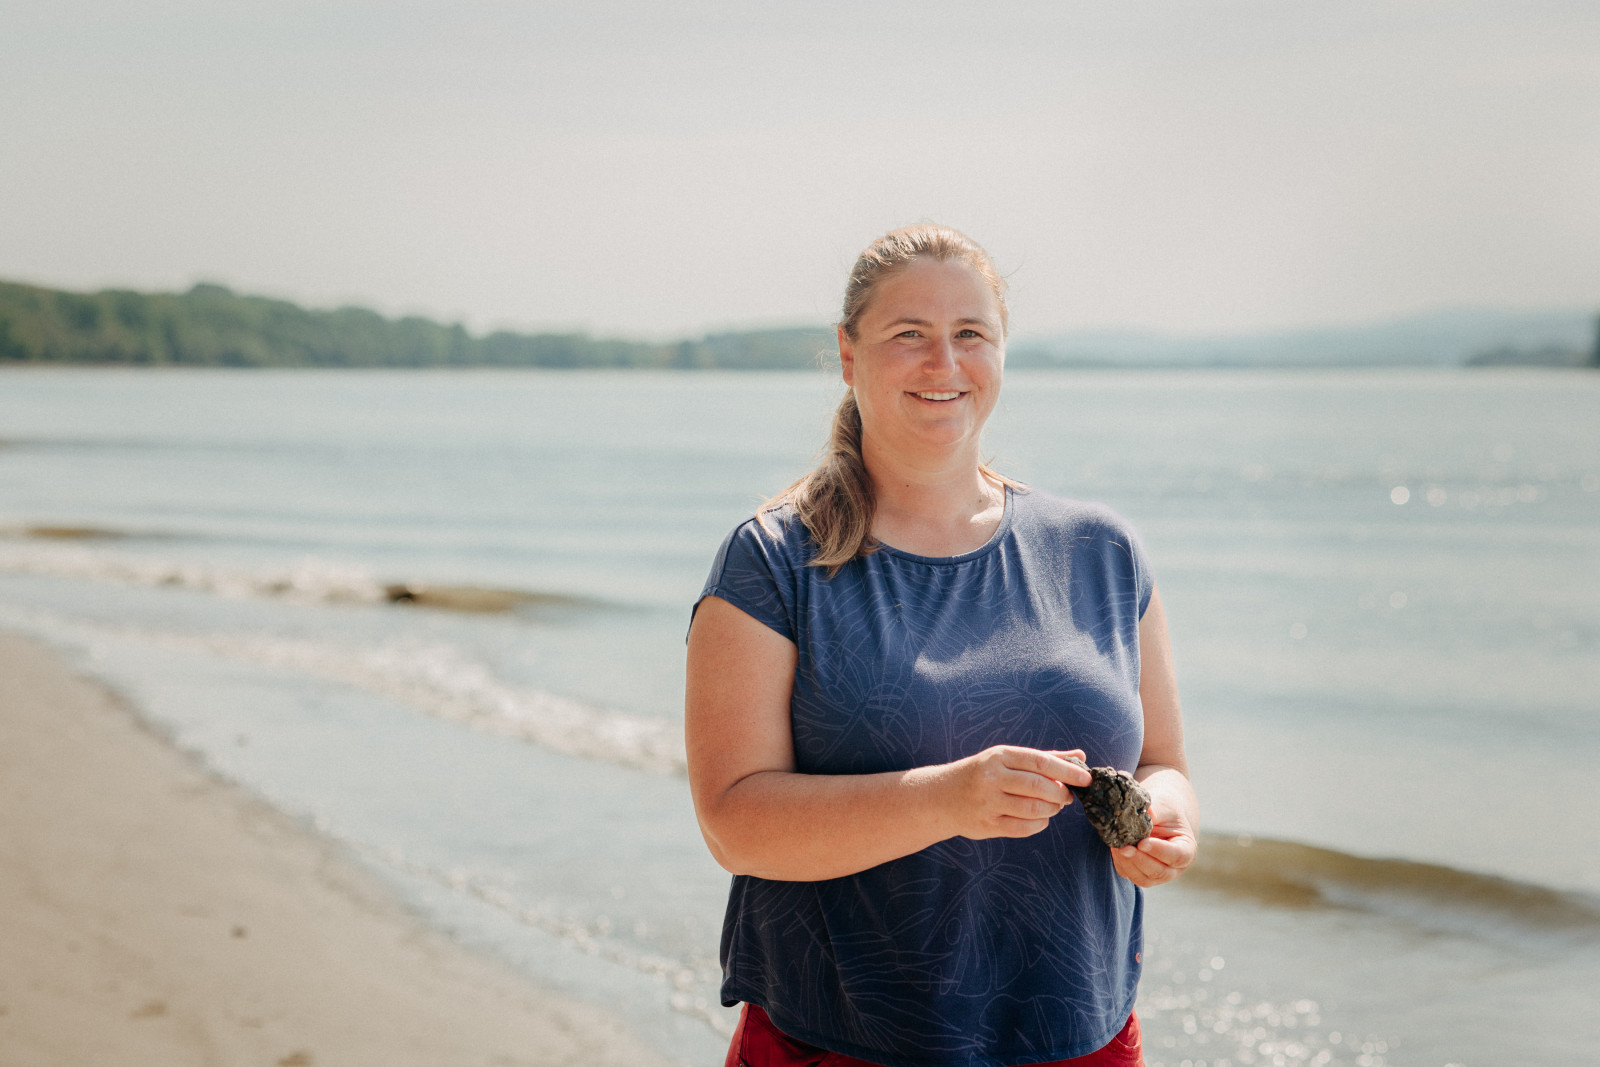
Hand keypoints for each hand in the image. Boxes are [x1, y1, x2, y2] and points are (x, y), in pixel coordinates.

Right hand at [936, 746, 1092, 840]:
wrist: (940, 797)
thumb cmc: (981, 774)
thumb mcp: (1006, 758)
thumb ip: (1044, 757)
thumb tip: (1080, 756)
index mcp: (999, 756)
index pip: (1040, 762)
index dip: (1067, 771)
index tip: (1086, 778)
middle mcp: (992, 778)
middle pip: (1039, 787)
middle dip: (1062, 793)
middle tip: (1068, 796)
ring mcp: (988, 803)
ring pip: (1034, 809)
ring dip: (1052, 810)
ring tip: (1053, 806)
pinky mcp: (987, 825)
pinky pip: (1024, 828)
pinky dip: (1040, 824)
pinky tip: (1039, 818)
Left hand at [1109, 779, 1196, 886]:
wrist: (1158, 816)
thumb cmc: (1164, 810)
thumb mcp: (1164, 806)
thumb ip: (1155, 811)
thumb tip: (1142, 812)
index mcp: (1187, 851)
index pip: (1177, 856)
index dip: (1159, 851)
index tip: (1143, 842)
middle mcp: (1174, 868)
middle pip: (1159, 872)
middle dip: (1140, 860)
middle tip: (1124, 847)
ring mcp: (1157, 874)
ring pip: (1143, 878)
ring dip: (1128, 863)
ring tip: (1117, 846)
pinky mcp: (1139, 874)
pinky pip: (1128, 874)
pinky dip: (1120, 862)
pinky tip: (1115, 848)